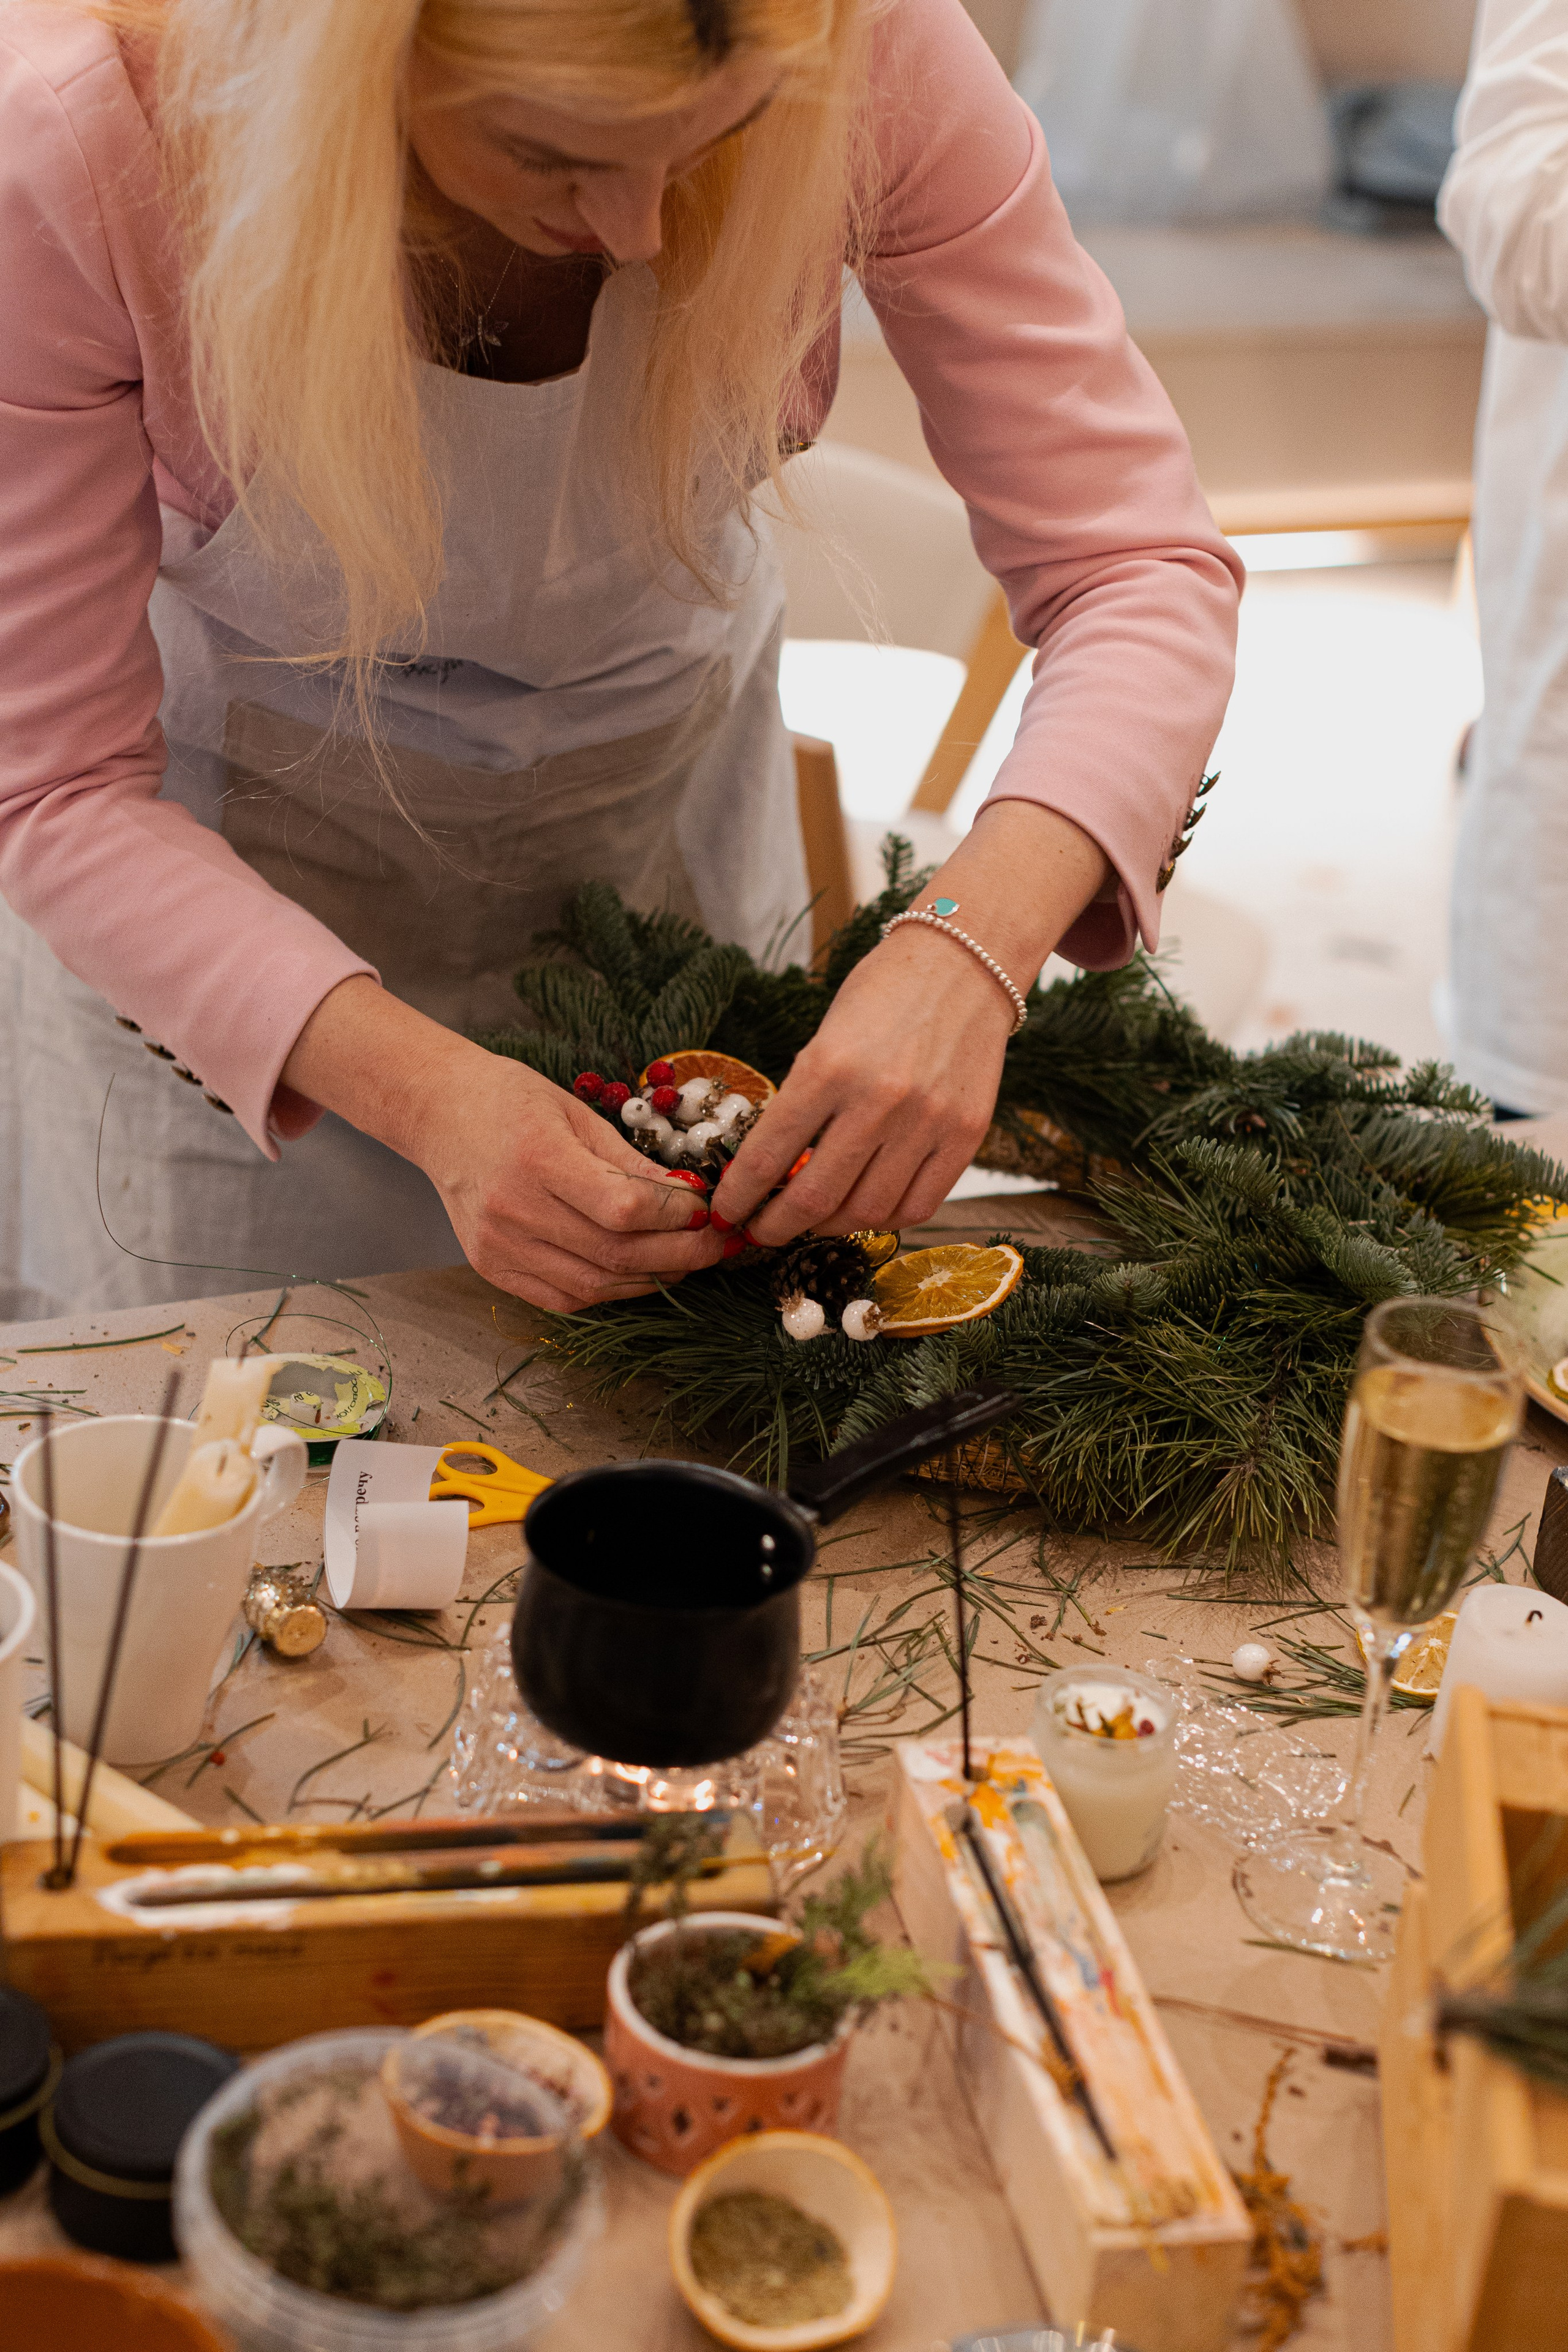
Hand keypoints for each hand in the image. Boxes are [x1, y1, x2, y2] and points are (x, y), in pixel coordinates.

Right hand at [281, 980, 722, 1310]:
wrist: (439, 1114)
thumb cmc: (511, 1102)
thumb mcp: (577, 1113)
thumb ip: (631, 1162)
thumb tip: (689, 1199)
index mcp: (538, 1158)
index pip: (624, 1209)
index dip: (677, 1217)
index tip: (706, 1209)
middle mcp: (512, 1209)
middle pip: (614, 1255)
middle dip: (679, 1256)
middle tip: (713, 1246)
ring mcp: (497, 1245)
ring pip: (593, 1286)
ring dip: (649, 1280)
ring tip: (682, 1261)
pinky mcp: (490, 1267)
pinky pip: (562, 1298)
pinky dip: (607, 1293)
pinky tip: (634, 1274)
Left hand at [713, 938, 1011, 1244]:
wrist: (965, 964)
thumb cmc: (882, 995)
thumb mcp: (823, 1037)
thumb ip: (803, 1102)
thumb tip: (774, 1171)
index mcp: (828, 1067)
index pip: (768, 1155)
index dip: (740, 1197)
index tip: (727, 1213)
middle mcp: (878, 1100)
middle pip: (816, 1197)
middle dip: (777, 1226)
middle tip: (762, 1232)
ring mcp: (927, 1122)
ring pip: (867, 1211)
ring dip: (830, 1226)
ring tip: (814, 1219)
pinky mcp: (966, 1136)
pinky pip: (918, 1205)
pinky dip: (884, 1218)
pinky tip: (865, 1206)